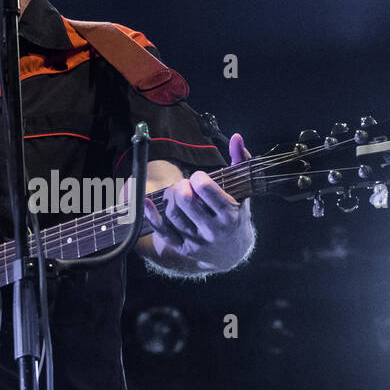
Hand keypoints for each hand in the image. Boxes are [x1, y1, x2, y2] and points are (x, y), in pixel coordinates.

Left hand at [142, 133, 254, 272]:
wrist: (233, 252)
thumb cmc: (237, 214)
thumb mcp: (243, 190)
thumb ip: (241, 162)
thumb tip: (236, 137)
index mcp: (230, 215)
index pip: (205, 190)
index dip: (198, 178)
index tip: (199, 178)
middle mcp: (213, 231)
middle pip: (186, 201)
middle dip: (181, 186)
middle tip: (185, 184)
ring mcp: (197, 242)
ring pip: (173, 214)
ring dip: (170, 197)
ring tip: (177, 193)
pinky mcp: (183, 248)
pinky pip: (163, 232)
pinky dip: (152, 216)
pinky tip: (146, 202)